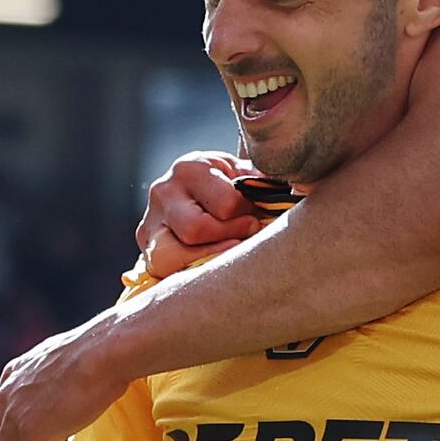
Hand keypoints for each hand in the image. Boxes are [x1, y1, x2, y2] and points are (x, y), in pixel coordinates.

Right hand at [135, 148, 265, 263]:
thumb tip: (293, 194)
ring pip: (171, 257)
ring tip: (226, 253)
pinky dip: (190, 272)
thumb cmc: (226, 184)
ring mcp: (149, 222)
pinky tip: (209, 267)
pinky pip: (164, 272)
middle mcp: (163, 192)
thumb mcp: (242, 175)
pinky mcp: (146, 248)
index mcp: (190, 168)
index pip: (225, 204)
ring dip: (205, 260)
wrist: (192, 191)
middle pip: (195, 230)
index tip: (254, 219)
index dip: (246, 217)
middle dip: (226, 239)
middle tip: (243, 238)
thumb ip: (258, 185)